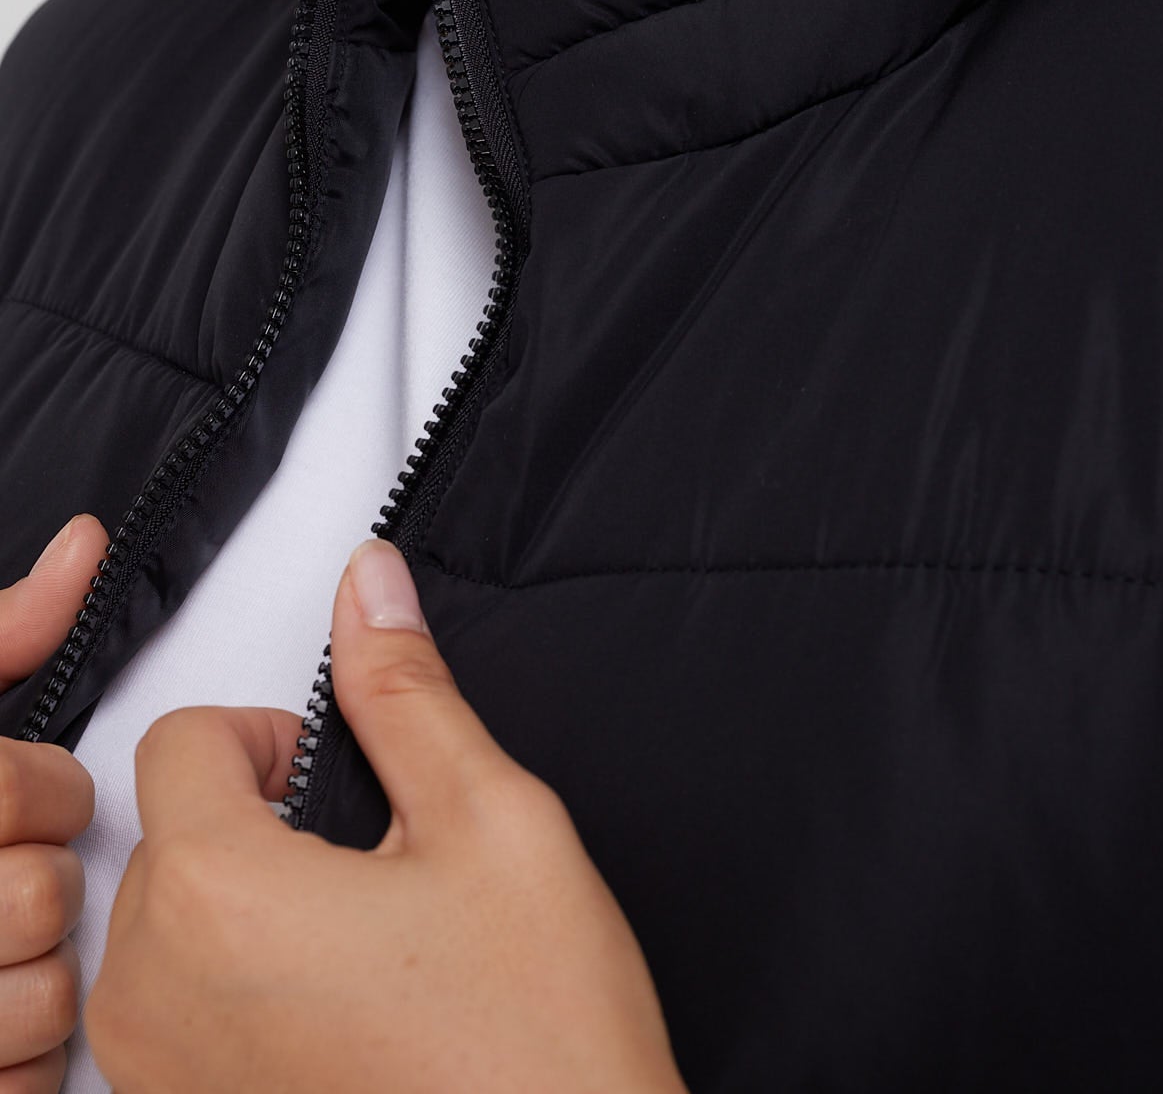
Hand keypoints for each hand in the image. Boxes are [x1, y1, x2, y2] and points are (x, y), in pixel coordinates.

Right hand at [0, 513, 109, 1091]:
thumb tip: (84, 546)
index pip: (25, 792)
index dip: (47, 787)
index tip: (28, 793)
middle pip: (43, 898)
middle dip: (42, 880)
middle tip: (5, 872)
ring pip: (44, 1001)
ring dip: (36, 978)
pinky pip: (20, 1085)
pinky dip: (20, 1062)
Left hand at [87, 538, 687, 1093]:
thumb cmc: (536, 1050)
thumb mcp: (492, 823)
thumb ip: (407, 693)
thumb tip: (369, 587)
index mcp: (220, 901)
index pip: (179, 738)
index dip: (269, 735)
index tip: (332, 774)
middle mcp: (156, 1000)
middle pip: (168, 831)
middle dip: (259, 823)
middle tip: (373, 870)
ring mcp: (161, 1080)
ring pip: (166, 923)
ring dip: (248, 908)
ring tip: (364, 951)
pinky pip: (174, 1014)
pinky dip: (237, 992)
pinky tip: (340, 1017)